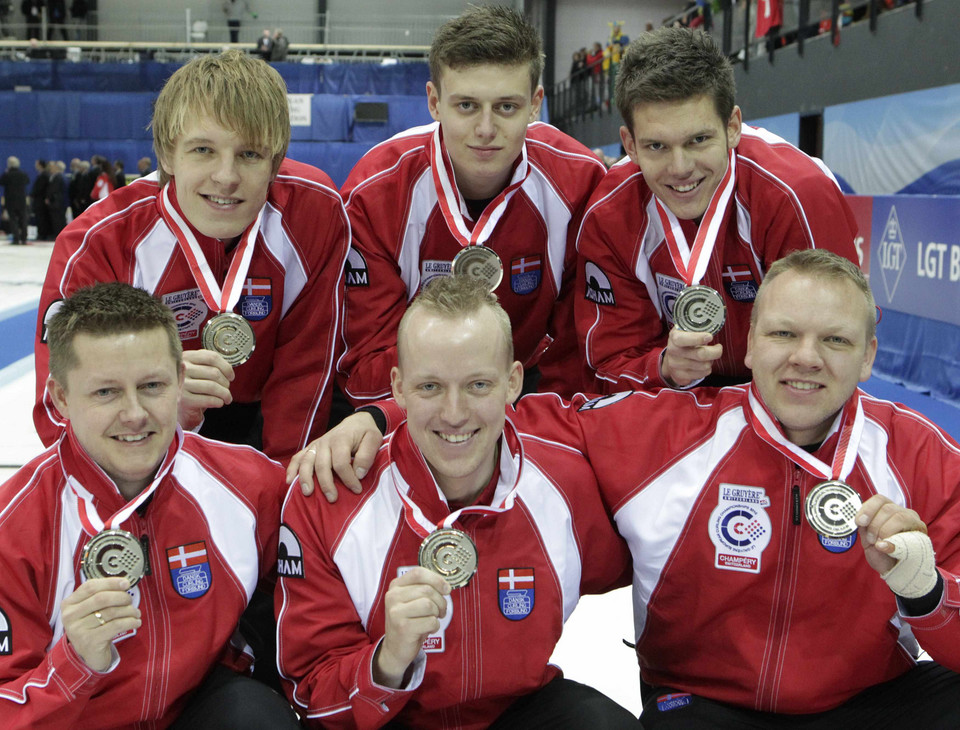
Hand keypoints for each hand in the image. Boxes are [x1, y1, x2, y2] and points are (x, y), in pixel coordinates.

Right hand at [61, 578, 140, 671]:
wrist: (89, 654)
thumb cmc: (94, 626)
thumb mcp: (91, 609)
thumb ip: (102, 594)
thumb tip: (123, 583)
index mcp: (69, 604)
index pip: (90, 586)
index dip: (110, 582)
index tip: (126, 583)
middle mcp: (70, 616)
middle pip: (101, 598)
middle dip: (121, 597)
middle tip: (130, 600)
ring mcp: (78, 630)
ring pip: (111, 612)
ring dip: (129, 610)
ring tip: (136, 613)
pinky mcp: (90, 641)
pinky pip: (116, 626)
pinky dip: (130, 621)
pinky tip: (136, 622)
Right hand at [178, 349, 234, 429]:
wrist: (180, 408)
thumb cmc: (193, 388)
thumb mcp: (199, 371)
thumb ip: (210, 365)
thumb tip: (229, 370)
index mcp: (187, 357)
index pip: (212, 357)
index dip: (226, 367)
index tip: (231, 376)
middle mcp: (182, 369)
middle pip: (214, 372)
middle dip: (226, 383)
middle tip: (227, 389)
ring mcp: (182, 384)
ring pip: (213, 386)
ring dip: (225, 393)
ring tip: (227, 398)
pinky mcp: (184, 399)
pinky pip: (209, 399)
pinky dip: (219, 402)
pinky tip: (219, 403)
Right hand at [287, 412, 382, 500]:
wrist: (356, 422)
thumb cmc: (365, 433)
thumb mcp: (374, 439)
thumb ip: (367, 455)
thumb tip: (358, 473)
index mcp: (341, 439)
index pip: (341, 462)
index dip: (348, 478)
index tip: (357, 489)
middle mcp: (325, 442)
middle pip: (321, 465)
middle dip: (326, 484)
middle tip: (333, 499)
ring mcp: (316, 445)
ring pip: (306, 462)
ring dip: (305, 478)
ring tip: (308, 493)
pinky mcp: (311, 448)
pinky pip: (298, 458)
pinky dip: (292, 469)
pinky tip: (289, 482)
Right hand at [373, 568, 449, 687]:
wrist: (396, 649)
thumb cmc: (410, 622)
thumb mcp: (413, 601)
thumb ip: (425, 589)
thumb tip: (446, 586)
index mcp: (396, 586)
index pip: (418, 573)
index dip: (436, 579)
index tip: (447, 589)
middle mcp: (393, 597)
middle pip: (427, 590)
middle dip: (441, 601)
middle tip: (441, 611)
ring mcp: (396, 612)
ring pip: (429, 605)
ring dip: (437, 613)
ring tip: (433, 619)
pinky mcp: (403, 628)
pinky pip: (430, 621)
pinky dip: (435, 626)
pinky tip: (428, 629)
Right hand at [661, 328, 722, 386]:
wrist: (671, 359)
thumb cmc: (685, 341)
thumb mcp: (687, 330)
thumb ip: (698, 328)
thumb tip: (715, 322)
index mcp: (674, 337)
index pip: (683, 339)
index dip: (697, 338)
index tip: (710, 336)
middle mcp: (673, 352)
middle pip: (700, 355)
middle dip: (715, 351)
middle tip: (718, 347)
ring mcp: (675, 365)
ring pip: (704, 366)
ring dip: (711, 361)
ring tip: (708, 356)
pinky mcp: (681, 376)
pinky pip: (702, 374)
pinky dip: (707, 369)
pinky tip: (703, 364)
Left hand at [855, 494, 927, 574]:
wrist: (895, 569)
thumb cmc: (881, 552)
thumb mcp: (868, 538)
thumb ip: (864, 528)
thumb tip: (859, 521)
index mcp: (887, 509)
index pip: (879, 499)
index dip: (868, 509)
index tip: (859, 522)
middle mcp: (902, 512)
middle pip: (887, 508)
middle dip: (875, 524)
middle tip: (871, 539)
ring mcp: (914, 522)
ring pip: (899, 517)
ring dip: (884, 531)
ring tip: (878, 544)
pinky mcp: (921, 534)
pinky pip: (909, 534)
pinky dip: (893, 541)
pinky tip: (885, 547)